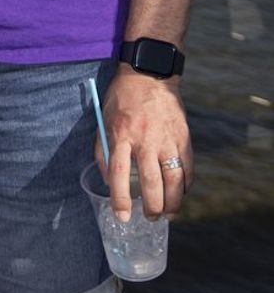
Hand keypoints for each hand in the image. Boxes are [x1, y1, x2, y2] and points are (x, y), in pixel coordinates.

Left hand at [100, 66, 192, 220]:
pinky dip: (186, 186)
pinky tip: (180, 194)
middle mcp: (145, 139)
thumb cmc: (121, 100)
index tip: (122, 217)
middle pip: (151, 183)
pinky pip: (188, 167)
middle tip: (149, 218)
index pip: (118, 174)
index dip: (120, 200)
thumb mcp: (103, 121)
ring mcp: (167, 138)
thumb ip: (103, 151)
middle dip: (151, 207)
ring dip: (172, 203)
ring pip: (174, 180)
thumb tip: (108, 182)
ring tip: (167, 214)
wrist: (149, 74)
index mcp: (120, 134)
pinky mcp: (183, 137)